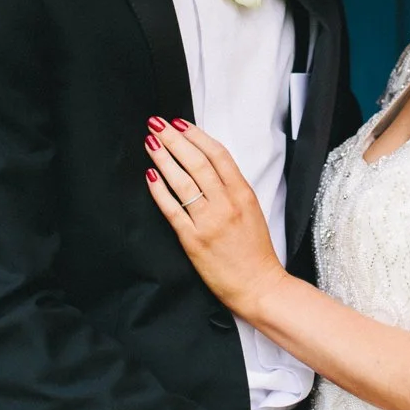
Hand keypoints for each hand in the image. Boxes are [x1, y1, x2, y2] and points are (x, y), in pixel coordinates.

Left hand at [144, 117, 281, 311]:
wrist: (259, 285)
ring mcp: (209, 222)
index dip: (196, 135)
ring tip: (150, 143)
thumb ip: (232, 187)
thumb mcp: (252, 210)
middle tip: (157, 124)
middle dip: (174, 139)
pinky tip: (150, 176)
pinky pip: (172, 210)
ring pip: (183, 182)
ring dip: (164, 158)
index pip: (218, 155)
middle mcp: (226, 204)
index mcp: (243, 194)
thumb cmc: (255, 250)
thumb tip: (208, 163)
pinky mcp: (193, 240)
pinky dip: (160, 191)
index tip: (180, 123)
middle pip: (197, 162)